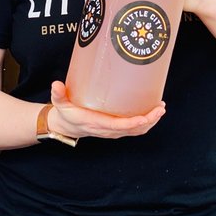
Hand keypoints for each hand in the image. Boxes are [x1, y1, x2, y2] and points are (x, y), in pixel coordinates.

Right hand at [47, 81, 165, 139]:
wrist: (67, 126)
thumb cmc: (67, 113)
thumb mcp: (60, 104)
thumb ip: (58, 95)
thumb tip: (56, 84)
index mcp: (96, 124)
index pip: (118, 126)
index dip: (133, 123)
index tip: (145, 117)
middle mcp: (108, 130)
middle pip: (133, 129)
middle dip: (149, 120)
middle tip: (160, 108)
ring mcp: (114, 131)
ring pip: (136, 131)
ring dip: (151, 122)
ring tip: (160, 108)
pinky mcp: (117, 129)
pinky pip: (134, 129)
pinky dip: (146, 123)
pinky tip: (152, 112)